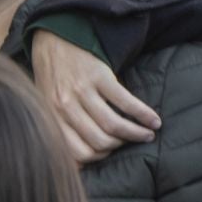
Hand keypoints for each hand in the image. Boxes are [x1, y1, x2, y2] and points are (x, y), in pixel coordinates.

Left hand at [30, 29, 159, 164]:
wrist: (54, 37)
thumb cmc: (53, 76)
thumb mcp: (47, 103)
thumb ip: (59, 129)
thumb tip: (78, 164)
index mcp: (52, 116)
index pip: (78, 153)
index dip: (99, 158)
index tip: (111, 153)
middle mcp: (65, 106)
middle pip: (99, 142)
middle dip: (119, 147)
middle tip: (131, 143)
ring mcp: (82, 91)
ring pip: (113, 126)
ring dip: (136, 134)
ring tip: (148, 135)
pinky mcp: (99, 76)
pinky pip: (126, 102)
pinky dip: (143, 114)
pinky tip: (154, 120)